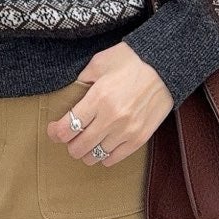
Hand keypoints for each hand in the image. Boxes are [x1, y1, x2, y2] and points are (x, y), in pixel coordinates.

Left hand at [44, 43, 172, 164]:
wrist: (165, 66)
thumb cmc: (131, 60)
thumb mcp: (99, 62)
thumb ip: (82, 79)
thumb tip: (70, 92)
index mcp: (98, 98)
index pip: (68, 127)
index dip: (56, 132)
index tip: (53, 130)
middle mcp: (111, 118)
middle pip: (80, 146)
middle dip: (70, 145)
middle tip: (69, 138)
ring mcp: (127, 130)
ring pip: (96, 156)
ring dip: (86, 153)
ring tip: (86, 144)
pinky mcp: (140, 138)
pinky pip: (115, 158)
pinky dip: (104, 157)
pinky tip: (102, 148)